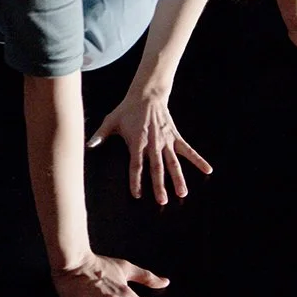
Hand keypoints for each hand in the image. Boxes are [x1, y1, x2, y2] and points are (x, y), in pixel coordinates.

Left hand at [87, 94, 212, 204]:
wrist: (148, 95)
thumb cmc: (127, 110)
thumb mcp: (111, 121)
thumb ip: (100, 135)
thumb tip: (88, 145)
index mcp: (137, 142)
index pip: (136, 165)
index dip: (136, 180)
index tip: (137, 194)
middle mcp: (153, 143)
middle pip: (157, 168)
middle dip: (159, 185)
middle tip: (162, 201)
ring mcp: (166, 141)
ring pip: (174, 162)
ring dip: (178, 178)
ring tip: (182, 193)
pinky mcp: (175, 137)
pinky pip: (188, 150)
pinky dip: (198, 159)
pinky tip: (208, 170)